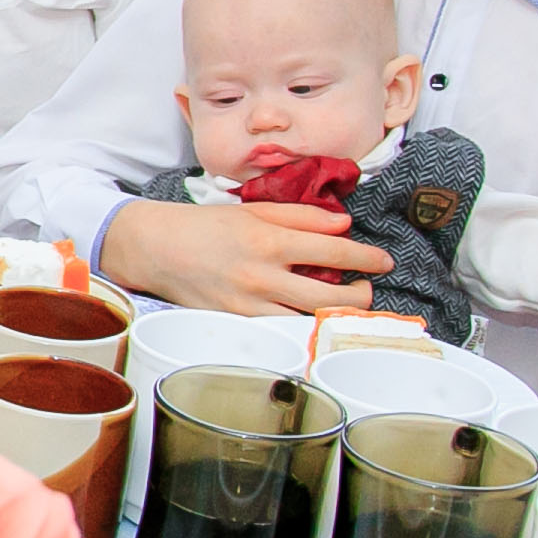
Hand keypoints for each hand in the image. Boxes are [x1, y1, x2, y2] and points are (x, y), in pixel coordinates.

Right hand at [98, 197, 389, 315]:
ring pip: (307, 318)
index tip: (383, 261)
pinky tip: (309, 316)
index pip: (334, 249)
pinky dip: (301, 323)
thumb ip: (300, 216)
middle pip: (330, 294)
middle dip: (359, 295)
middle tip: (367, 290)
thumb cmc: (203, 225)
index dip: (366, 257)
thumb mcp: (252, 209)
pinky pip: (280, 329)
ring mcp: (249, 304)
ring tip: (344, 306)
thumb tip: (343, 224)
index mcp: (269, 240)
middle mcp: (263, 275)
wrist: (153, 248)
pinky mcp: (235, 322)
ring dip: (334, 314)